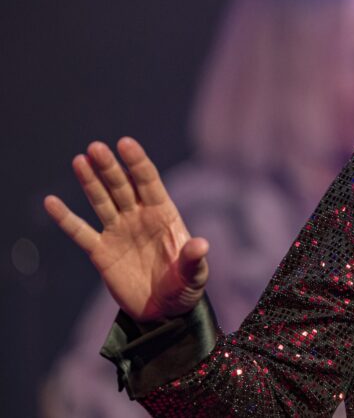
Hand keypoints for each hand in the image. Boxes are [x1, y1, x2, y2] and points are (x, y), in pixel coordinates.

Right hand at [44, 137, 208, 321]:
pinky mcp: (101, 252)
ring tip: (79, 160)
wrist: (163, 310)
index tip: (125, 143)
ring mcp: (118, 231)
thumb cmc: (184, 288)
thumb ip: (194, 259)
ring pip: (101, 201)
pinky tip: (51, 202)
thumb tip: (201, 244)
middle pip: (122, 186)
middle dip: (110, 167)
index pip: (149, 182)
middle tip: (96, 147)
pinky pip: (80, 232)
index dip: (137, 163)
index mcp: (163, 215)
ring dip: (90, 182)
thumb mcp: (194, 275)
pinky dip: (65, 218)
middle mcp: (139, 217)